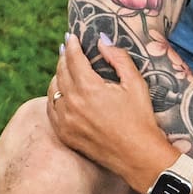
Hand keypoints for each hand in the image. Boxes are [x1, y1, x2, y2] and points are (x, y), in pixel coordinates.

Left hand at [48, 33, 168, 178]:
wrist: (138, 156)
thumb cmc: (141, 119)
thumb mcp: (136, 84)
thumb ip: (118, 58)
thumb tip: (102, 41)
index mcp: (89, 88)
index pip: (73, 59)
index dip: (71, 45)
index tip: (71, 37)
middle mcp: (72, 104)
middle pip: (60, 72)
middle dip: (64, 57)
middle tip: (67, 48)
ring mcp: (65, 121)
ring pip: (52, 90)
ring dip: (58, 76)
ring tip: (65, 69)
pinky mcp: (64, 134)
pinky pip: (51, 109)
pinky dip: (54, 96)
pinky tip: (61, 93)